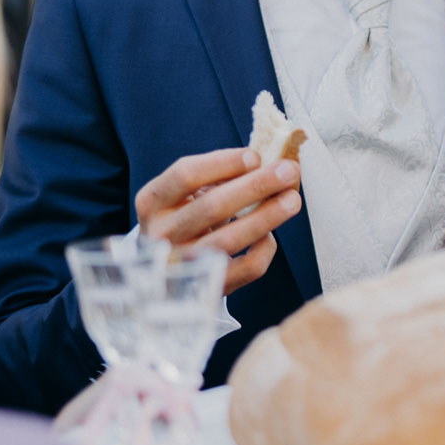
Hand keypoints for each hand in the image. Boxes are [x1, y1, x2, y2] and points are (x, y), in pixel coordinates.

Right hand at [133, 147, 300, 293]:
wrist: (167, 266)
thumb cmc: (187, 216)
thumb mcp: (188, 192)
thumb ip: (218, 175)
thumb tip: (266, 160)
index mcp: (152, 202)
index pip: (185, 175)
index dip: (223, 163)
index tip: (255, 156)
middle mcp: (161, 234)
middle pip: (212, 207)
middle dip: (256, 186)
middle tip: (288, 171)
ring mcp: (182, 264)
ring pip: (229, 239)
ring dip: (266, 216)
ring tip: (292, 199)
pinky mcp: (206, 288)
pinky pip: (245, 268)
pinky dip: (264, 249)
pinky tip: (270, 235)